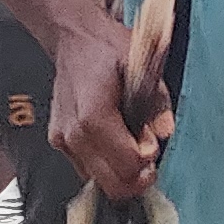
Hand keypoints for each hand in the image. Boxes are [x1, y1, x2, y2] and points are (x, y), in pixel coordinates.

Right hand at [50, 14, 167, 203]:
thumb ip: (157, 104)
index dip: (147, 161)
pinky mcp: (59, 142)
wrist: (74, 38)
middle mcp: (74, 133)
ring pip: (100, 183)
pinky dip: (106, 166)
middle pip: (113, 185)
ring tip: (131, 148)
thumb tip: (163, 132)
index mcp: (93, 115)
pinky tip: (114, 145)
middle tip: (149, 161)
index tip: (152, 144)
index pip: (127, 164)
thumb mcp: (143, 67)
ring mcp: (63, 140)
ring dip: (121, 174)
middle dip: (137, 178)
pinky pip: (88, 171)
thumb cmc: (106, 49)